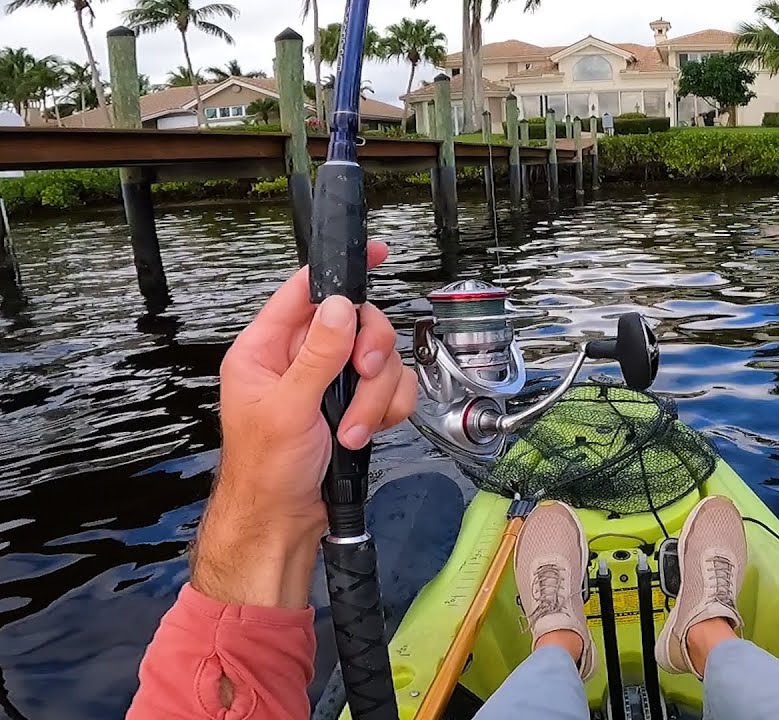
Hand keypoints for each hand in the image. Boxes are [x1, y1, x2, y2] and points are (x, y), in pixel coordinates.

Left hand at [192, 241, 416, 607]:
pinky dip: (387, 411)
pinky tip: (365, 435)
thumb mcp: (287, 409)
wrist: (285, 523)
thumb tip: (339, 306)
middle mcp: (301, 359)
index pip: (306, 291)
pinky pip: (392, 389)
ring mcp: (331, 383)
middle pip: (357, 323)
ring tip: (352, 431)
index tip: (378, 252)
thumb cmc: (266, 471)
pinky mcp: (356, 406)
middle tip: (363, 377)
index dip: (341, 272)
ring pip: (379, 359)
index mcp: (267, 349)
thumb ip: (317, 356)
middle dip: (369, 354)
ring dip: (375, 397)